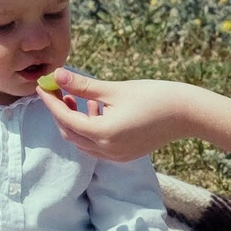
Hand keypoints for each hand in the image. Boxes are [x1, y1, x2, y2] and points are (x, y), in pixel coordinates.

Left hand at [37, 69, 193, 161]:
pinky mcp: (124, 155)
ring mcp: (116, 156)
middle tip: (58, 90)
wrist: (187, 113)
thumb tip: (56, 74)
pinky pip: (96, 146)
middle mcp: (107, 150)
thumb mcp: (115, 89)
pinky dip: (89, 129)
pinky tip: (96, 110)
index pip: (66, 118)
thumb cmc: (154, 96)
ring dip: (74, 121)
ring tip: (78, 98)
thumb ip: (83, 85)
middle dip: (60, 112)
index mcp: (103, 133)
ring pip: (82, 141)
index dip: (51, 101)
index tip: (43, 86)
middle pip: (70, 133)